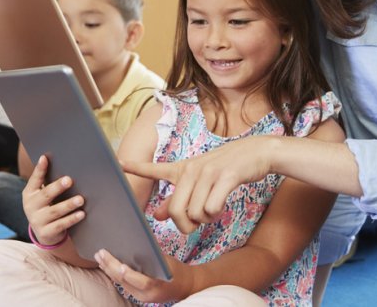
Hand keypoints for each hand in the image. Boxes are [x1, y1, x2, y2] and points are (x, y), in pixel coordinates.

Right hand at [22, 155, 85, 246]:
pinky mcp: (46, 233)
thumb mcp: (42, 195)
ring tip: (80, 199)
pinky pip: (61, 225)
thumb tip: (61, 163)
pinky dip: (72, 219)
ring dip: (69, 204)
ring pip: (55, 211)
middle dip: (58, 187)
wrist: (44, 233)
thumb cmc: (47, 207)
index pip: (34, 179)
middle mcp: (31, 206)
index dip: (39, 169)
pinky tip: (81, 214)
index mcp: (29, 193)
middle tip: (69, 180)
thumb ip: (48, 182)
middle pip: (46, 195)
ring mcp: (37, 220)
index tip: (45, 158)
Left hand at [94, 248, 191, 302]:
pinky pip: (123, 285)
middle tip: (101, 253)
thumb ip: (152, 255)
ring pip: (121, 284)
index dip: (130, 274)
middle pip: (126, 282)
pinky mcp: (137, 296)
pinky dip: (114, 274)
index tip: (120, 266)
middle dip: (111, 267)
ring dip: (108, 270)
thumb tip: (135, 240)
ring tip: (98, 257)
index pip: (142, 281)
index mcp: (158, 284)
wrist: (184, 287)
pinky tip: (105, 265)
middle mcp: (148, 294)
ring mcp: (141, 297)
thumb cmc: (175, 270)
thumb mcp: (167, 261)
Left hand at [121, 135, 274, 232]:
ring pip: (195, 213)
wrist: (256, 152)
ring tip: (213, 209)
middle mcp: (192, 169)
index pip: (155, 168)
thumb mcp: (200, 180)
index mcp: (183, 169)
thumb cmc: (227, 169)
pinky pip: (212, 208)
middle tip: (196, 223)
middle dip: (186, 225)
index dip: (137, 167)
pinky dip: (217, 213)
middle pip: (177, 211)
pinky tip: (222, 205)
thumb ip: (178, 199)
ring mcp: (208, 172)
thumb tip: (157, 215)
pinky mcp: (226, 177)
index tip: (120, 162)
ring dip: (205, 220)